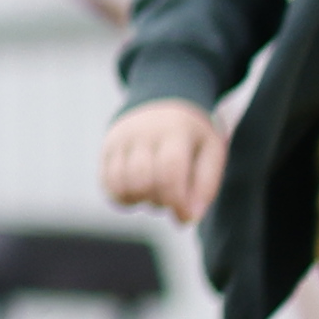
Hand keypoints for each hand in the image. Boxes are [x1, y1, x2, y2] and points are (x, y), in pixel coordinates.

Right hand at [95, 99, 223, 225]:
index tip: (184, 216)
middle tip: (172, 198)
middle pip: (142, 180)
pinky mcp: (107, 150)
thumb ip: (206, 185)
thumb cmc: (192, 135)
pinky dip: (124, 198)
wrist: (161, 101)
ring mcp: (120, 140)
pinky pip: (108, 185)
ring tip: (155, 194)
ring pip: (121, 185)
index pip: (169, 170)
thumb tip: (188, 217)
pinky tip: (140, 193)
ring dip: (140, 201)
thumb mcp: (211, 150)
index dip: (176, 200)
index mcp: (175, 129)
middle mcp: (142, 131)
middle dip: (159, 202)